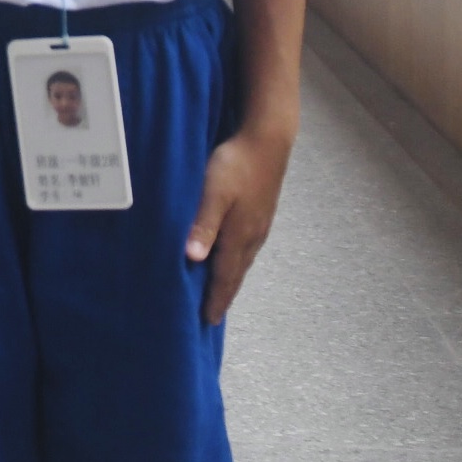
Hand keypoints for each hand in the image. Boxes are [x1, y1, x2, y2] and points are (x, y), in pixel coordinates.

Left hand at [187, 121, 294, 323]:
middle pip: (236, 274)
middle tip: (212, 316)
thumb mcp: (214, 193)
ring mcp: (259, 225)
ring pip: (242, 261)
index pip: (225, 276)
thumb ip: (204, 225)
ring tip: (220, 294)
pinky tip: (230, 260)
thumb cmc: (236, 165)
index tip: (208, 321)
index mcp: (240, 235)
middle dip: (224, 295)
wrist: (268, 141)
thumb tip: (192, 259)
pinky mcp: (260, 214)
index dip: (216, 299)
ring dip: (231, 280)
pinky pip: (246, 248)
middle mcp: (252, 236)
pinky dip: (236, 262)